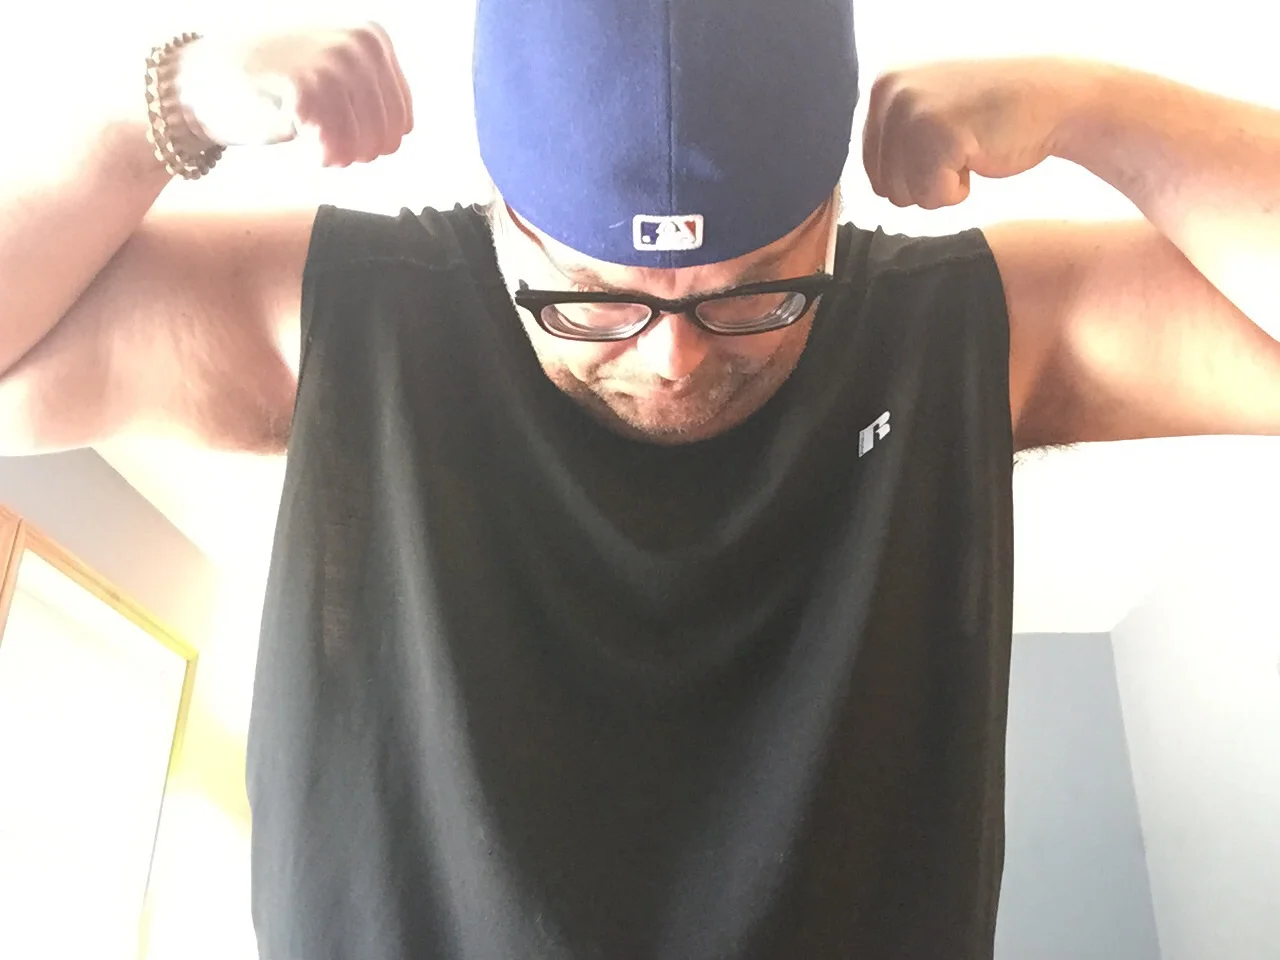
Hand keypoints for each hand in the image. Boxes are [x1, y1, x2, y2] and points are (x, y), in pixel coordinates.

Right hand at [173, 22, 413, 166]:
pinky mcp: (308, 87)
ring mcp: (336, 61)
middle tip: (320, 137)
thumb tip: (401, 131)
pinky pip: (338, 147)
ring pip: (368, 144)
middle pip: (389, 136)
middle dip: (357, 150)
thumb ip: (370, 89)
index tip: (336, 128)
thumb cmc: (266, 83)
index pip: (402, 119)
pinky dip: (321, 158)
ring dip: (339, 156)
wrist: (199, 79)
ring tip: (311, 139)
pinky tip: (302, 144)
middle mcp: (360, 43)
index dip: (370, 139)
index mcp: (373, 37)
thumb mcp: (333, 70)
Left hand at [861, 58, 1092, 209]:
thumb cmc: (990, 115)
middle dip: (926, 182)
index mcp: (881, 85)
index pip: (872, 168)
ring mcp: (911, 111)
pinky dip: (959, 191)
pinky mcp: (937, 134)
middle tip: (961, 147)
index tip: (946, 142)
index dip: (913, 173)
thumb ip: (889, 136)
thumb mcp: (924, 112)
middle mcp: (888, 91)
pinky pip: (932, 197)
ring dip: (942, 187)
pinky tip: (979, 156)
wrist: (1053, 99)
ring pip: (905, 196)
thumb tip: (858, 182)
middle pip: (884, 186)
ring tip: (969, 149)